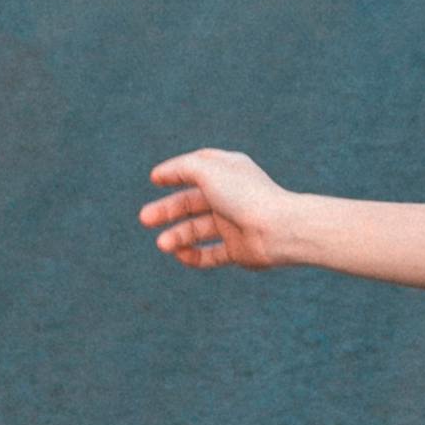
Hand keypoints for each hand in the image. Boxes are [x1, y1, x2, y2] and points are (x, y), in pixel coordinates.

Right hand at [142, 147, 295, 272]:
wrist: (279, 229)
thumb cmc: (244, 195)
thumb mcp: (208, 170)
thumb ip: (182, 168)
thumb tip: (161, 172)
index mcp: (229, 171)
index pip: (198, 168)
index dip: (175, 172)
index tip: (155, 180)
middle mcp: (231, 196)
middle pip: (192, 202)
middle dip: (167, 210)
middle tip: (144, 219)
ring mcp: (234, 223)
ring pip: (198, 230)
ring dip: (177, 236)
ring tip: (163, 244)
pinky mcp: (238, 249)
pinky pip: (211, 254)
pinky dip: (193, 256)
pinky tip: (180, 255)